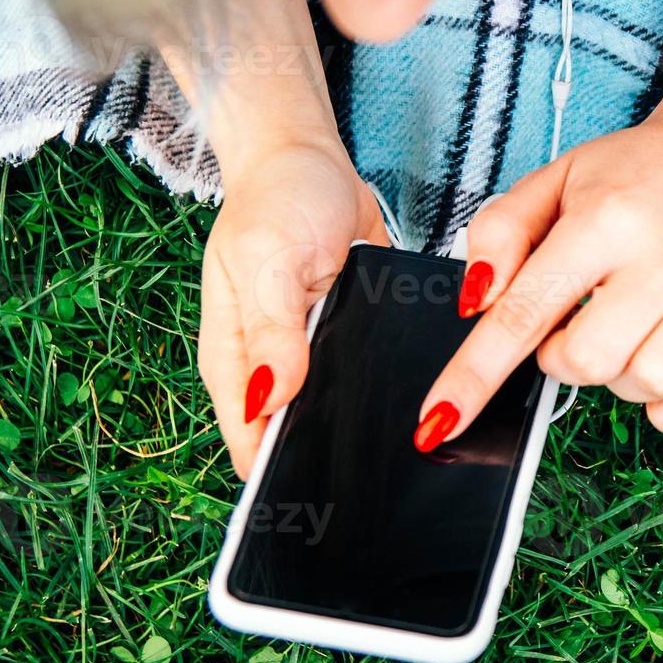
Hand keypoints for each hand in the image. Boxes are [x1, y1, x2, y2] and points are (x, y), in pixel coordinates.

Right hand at [198, 143, 387, 476]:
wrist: (309, 160)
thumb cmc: (275, 202)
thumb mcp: (268, 260)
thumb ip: (271, 331)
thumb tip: (270, 401)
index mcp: (236, 362)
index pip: (251, 445)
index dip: (281, 478)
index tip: (323, 502)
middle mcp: (272, 369)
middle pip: (297, 442)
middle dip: (331, 465)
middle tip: (382, 489)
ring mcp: (311, 358)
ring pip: (339, 416)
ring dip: (368, 428)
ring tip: (413, 450)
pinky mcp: (348, 341)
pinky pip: (369, 381)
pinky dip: (392, 389)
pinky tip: (426, 401)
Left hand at [415, 105, 662, 449]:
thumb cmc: (628, 176)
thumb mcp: (552, 180)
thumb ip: (500, 234)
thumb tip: (476, 305)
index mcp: (608, 220)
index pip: (526, 311)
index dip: (476, 373)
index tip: (439, 419)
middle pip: (586, 362)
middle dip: (559, 357)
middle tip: (572, 318)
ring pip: (644, 385)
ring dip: (615, 377)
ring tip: (619, 331)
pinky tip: (653, 362)